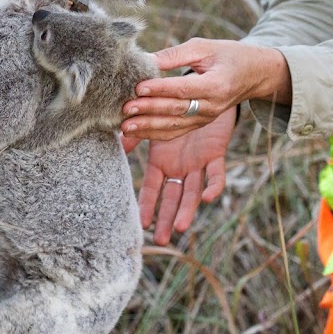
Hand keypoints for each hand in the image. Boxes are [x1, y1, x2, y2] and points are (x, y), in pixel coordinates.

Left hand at [121, 38, 288, 141]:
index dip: (160, 88)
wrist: (253, 74)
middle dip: (149, 110)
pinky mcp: (199, 124)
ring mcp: (206, 118)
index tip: (138, 87)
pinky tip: (136, 133)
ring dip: (148, 128)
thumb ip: (175, 54)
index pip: (184, 89)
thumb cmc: (227, 55)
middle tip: (126, 108)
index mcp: (216, 84)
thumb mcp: (204, 47)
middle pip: (176, 110)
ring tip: (125, 126)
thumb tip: (145, 60)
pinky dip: (154, 134)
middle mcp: (212, 106)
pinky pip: (175, 132)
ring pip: (174, 126)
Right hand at [137, 107, 236, 244]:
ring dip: (188, 210)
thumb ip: (135, 134)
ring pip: (193, 192)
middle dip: (167, 218)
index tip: (141, 224)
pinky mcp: (215, 154)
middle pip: (173, 198)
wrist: (204, 94)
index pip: (152, 189)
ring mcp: (198, 163)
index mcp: (162, 162)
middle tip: (161, 240)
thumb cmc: (174, 109)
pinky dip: (213, 186)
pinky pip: (216, 174)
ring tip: (181, 228)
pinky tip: (209, 198)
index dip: (147, 205)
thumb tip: (116, 140)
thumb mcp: (152, 122)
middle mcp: (180, 167)